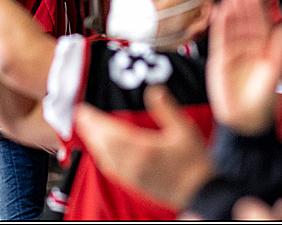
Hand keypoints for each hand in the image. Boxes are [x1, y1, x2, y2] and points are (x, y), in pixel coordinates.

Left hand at [74, 86, 214, 208]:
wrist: (200, 192)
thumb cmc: (194, 162)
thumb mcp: (185, 130)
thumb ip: (167, 109)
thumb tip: (154, 90)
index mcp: (144, 149)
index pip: (111, 132)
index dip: (95, 120)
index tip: (83, 109)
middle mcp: (133, 164)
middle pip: (104, 144)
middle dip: (90, 128)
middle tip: (80, 115)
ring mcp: (133, 176)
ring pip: (105, 157)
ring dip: (93, 142)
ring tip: (86, 129)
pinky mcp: (135, 184)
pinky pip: (112, 169)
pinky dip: (102, 156)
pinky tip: (101, 151)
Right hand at [206, 0, 281, 133]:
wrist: (246, 120)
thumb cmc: (264, 99)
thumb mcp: (275, 71)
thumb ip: (280, 47)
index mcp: (264, 49)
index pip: (260, 24)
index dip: (257, 8)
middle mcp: (248, 48)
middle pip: (244, 21)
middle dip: (242, 4)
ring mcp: (233, 54)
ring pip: (231, 28)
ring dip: (230, 11)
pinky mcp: (219, 61)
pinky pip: (219, 40)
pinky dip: (219, 26)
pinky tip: (220, 12)